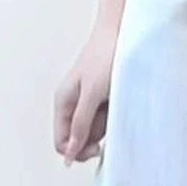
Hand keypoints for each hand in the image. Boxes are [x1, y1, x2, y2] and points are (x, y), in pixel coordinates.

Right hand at [53, 26, 114, 165]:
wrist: (124, 33)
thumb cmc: (106, 57)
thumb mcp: (92, 94)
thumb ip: (81, 124)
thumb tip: (69, 152)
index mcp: (63, 102)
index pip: (62, 143)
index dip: (77, 151)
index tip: (97, 148)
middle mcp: (74, 104)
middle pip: (79, 139)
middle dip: (95, 137)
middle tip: (110, 121)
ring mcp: (90, 102)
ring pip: (96, 130)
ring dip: (108, 125)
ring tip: (116, 102)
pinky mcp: (105, 99)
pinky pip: (108, 119)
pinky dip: (116, 115)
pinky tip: (121, 101)